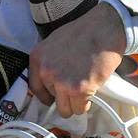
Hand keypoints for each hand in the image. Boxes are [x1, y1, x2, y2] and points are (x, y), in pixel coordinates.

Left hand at [27, 3, 125, 117]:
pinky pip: (80, 108)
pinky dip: (86, 104)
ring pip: (66, 109)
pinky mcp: (79, 90)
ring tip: (84, 89)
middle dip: (65, 96)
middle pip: (53, 99)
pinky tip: (91, 90)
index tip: (55, 97)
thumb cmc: (83, 33)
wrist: (103, 29)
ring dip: (75, 103)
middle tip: (76, 86)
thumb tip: (51, 80)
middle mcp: (46, 71)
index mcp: (38, 58)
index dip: (47, 95)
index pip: (35, 88)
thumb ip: (49, 62)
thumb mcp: (55, 43)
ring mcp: (62, 82)